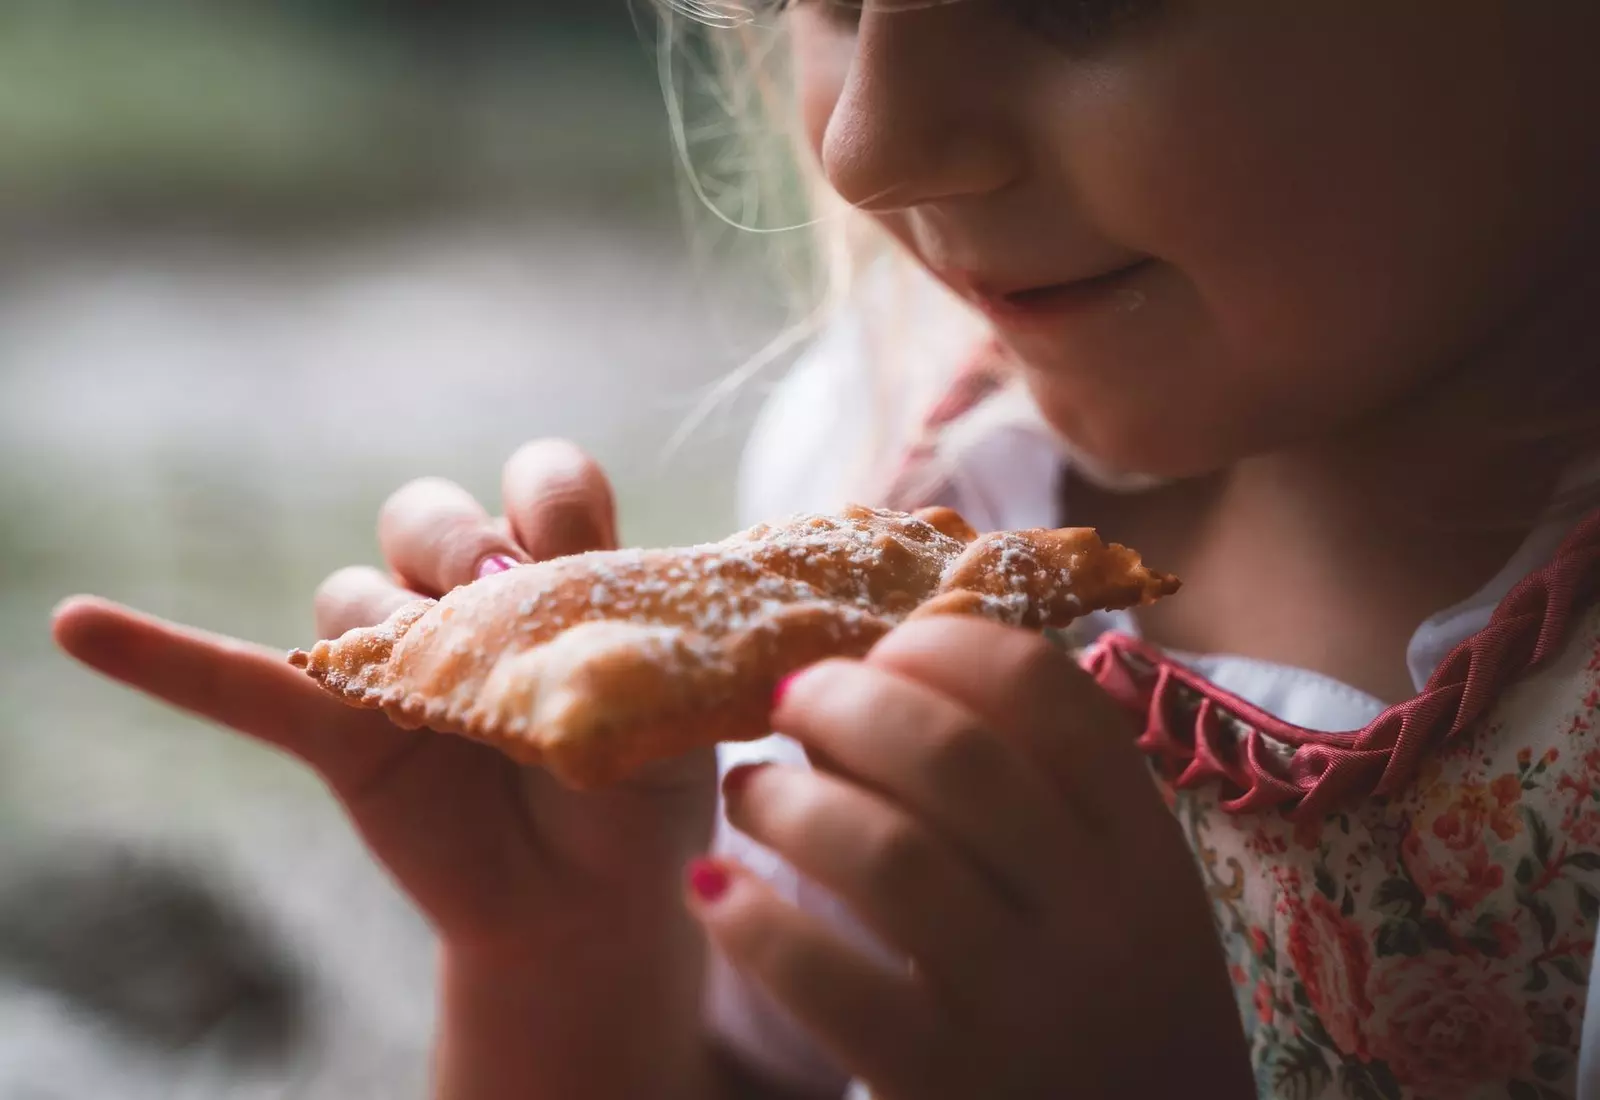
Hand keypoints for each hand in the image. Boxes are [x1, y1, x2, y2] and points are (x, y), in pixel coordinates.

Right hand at [53, 440, 723, 1099]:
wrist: (593, 902)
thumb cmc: (641, 787)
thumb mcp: (658, 697)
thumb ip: (616, 621)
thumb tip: (564, 563)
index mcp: (556, 566)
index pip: (541, 477)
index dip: (551, 495)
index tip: (571, 542)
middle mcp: (465, 596)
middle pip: (427, 513)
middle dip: (458, 545)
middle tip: (500, 606)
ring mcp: (393, 658)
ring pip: (353, 589)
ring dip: (388, 628)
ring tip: (446, 699)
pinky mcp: (335, 728)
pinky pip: (238, 683)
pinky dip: (162, 658)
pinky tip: (80, 626)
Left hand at [688, 617, 1252, 1099]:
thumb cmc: (1108, 1010)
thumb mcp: (1105, 898)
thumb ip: (1019, 799)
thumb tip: (852, 694)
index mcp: (1141, 846)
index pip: (1046, 690)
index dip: (943, 643)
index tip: (880, 650)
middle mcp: (1098, 914)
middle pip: (952, 751)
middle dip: (845, 701)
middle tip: (786, 699)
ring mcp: (1026, 1004)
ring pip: (883, 851)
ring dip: (786, 800)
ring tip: (748, 792)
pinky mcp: (947, 1084)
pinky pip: (826, 976)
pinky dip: (752, 919)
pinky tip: (714, 891)